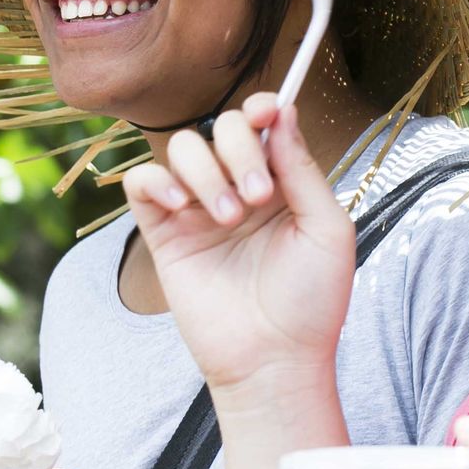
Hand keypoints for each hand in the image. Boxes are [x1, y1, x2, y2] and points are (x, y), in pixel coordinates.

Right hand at [121, 95, 354, 397]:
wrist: (274, 360)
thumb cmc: (312, 302)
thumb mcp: (327, 229)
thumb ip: (303, 169)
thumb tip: (282, 112)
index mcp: (281, 184)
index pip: (261, 125)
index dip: (262, 108)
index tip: (267, 112)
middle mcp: (237, 188)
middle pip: (221, 127)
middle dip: (238, 149)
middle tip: (257, 197)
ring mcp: (198, 210)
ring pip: (182, 148)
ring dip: (205, 171)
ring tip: (227, 218)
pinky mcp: (164, 234)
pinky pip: (142, 183)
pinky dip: (156, 181)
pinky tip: (182, 206)